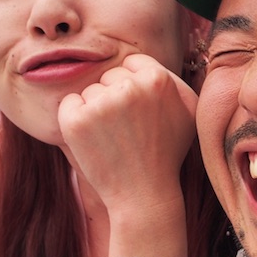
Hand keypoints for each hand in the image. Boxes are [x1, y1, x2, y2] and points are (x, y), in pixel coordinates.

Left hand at [58, 53, 197, 215]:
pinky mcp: (75, 121)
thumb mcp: (188, 112)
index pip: (132, 64)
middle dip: (114, 98)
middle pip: (110, 76)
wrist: (145, 194)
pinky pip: (68, 104)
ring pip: (90, 91)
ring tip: (114, 139)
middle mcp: (130, 87)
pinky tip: (94, 140)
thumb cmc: (167, 153)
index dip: (133, 89)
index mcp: (158, 79)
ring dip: (96, 111)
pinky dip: (75, 120)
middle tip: (128, 130)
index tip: (139, 114)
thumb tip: (148, 62)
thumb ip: (173, 80)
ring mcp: (101, 104)